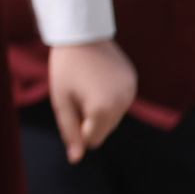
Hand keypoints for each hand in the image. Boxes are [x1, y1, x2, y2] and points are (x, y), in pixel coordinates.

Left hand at [48, 39, 137, 163]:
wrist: (81, 34)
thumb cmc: (65, 68)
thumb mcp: (60, 101)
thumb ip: (69, 131)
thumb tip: (75, 159)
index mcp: (103, 110)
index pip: (92, 140)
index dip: (77, 126)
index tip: (70, 106)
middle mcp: (123, 104)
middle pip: (104, 130)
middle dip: (89, 119)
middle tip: (77, 93)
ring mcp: (131, 92)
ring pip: (114, 117)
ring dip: (100, 109)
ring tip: (87, 84)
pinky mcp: (133, 82)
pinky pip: (121, 101)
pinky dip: (110, 98)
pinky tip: (98, 79)